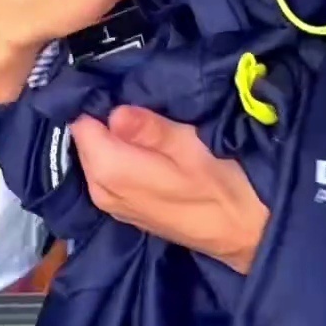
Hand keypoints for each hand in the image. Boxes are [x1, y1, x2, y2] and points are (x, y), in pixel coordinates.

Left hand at [72, 106, 269, 274]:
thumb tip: (115, 112)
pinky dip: (122, 158)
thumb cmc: (222, 186)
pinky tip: (151, 152)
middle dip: (108, 121)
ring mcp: (109, 203)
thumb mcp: (191, 147)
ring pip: (97, 156)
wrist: (244, 234)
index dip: (100, 103)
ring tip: (152, 128)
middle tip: (146, 110)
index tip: (125, 92)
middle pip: (87, 139)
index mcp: (111, 171)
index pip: (81, 123)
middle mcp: (100, 190)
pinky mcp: (121, 208)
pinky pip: (107, 172)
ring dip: (117, 140)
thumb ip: (150, 129)